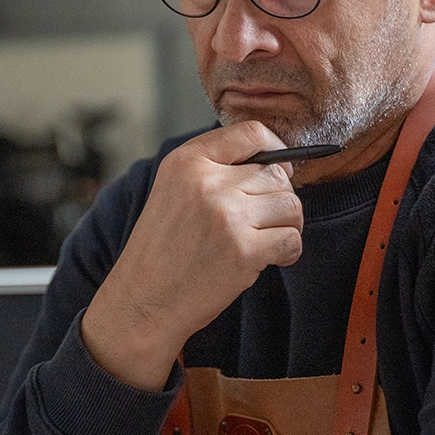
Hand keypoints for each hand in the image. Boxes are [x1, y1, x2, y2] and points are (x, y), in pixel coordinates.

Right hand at [82, 121, 303, 390]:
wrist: (143, 301)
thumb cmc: (162, 249)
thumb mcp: (173, 190)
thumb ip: (216, 168)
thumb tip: (278, 161)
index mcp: (187, 161)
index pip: (252, 132)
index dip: (275, 149)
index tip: (278, 167)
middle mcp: (207, 183)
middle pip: (277, 174)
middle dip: (278, 198)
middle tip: (263, 220)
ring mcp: (227, 216)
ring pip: (291, 205)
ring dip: (287, 225)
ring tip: (265, 240)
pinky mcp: (244, 251)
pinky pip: (292, 238)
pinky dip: (288, 251)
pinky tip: (269, 258)